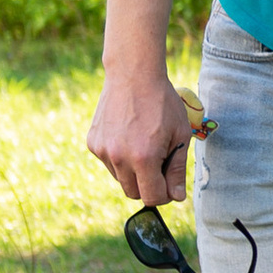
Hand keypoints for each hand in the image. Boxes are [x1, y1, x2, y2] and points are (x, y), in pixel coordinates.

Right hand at [88, 69, 201, 206]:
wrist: (133, 75)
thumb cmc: (162, 104)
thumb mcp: (180, 136)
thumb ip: (177, 170)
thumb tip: (177, 197)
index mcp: (144, 158)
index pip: (152, 197)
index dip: (164, 195)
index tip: (170, 185)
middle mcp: (119, 158)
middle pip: (133, 193)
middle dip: (148, 186)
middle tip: (160, 164)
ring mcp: (103, 151)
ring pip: (120, 179)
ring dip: (133, 172)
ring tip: (144, 144)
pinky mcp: (93, 143)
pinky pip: (109, 163)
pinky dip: (120, 158)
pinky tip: (129, 136)